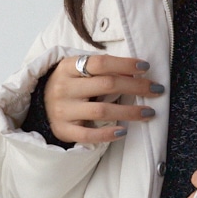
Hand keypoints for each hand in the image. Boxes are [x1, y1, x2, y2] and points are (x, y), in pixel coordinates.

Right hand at [43, 54, 163, 143]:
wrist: (40, 106)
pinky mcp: (62, 130)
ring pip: (101, 111)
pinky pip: (88, 134)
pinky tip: (123, 131)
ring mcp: (62, 110)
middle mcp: (63, 87)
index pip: (100, 62)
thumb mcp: (78, 70)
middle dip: (136, 86)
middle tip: (156, 89)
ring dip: (129, 112)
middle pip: (106, 85)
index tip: (146, 67)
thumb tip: (137, 71)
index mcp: (67, 67)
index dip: (125, 64)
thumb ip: (101, 69)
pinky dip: (107, 134)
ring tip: (149, 112)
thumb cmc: (69, 85)